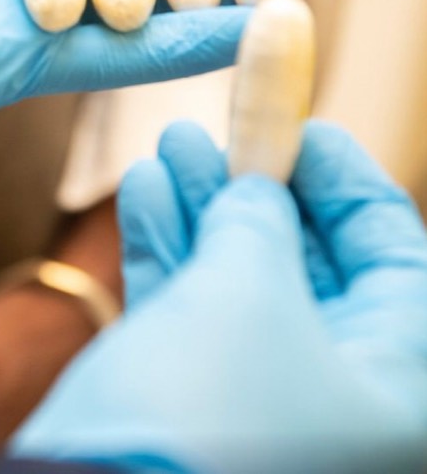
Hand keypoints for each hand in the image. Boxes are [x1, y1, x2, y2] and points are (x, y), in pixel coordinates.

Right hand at [11, 121, 426, 473]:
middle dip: (258, 190)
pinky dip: (165, 246)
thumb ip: (260, 224)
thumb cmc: (206, 408)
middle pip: (307, 263)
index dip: (350, 186)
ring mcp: (252, 394)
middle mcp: (332, 391)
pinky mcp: (184, 397)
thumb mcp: (250, 290)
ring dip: (200, 207)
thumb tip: (255, 191)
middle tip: (222, 130)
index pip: (395, 259)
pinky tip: (143, 190)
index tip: (307, 129)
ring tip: (169, 146)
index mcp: (394, 381)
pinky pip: (185, 307)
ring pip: (235, 279)